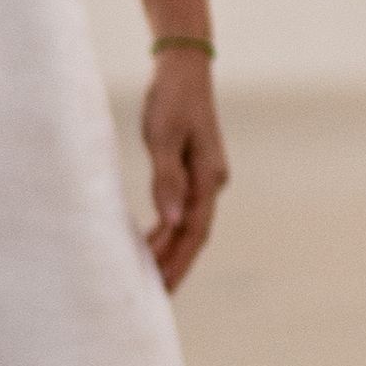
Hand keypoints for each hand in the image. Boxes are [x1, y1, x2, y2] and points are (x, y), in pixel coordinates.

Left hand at [136, 49, 228, 289]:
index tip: (160, 289)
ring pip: (190, 224)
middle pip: (196, 234)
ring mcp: (205, 177)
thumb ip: (166, 180)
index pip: (193, 231)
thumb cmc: (170, 99)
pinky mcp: (194, 170)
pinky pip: (183, 210)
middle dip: (178, 266)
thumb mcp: (164, 137)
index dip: (177, 262)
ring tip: (153, 278)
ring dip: (174, 251)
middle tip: (158, 298)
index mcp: (209, 178)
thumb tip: (170, 222)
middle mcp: (212, 181)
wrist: (183, 68)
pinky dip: (169, 230)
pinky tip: (152, 241)